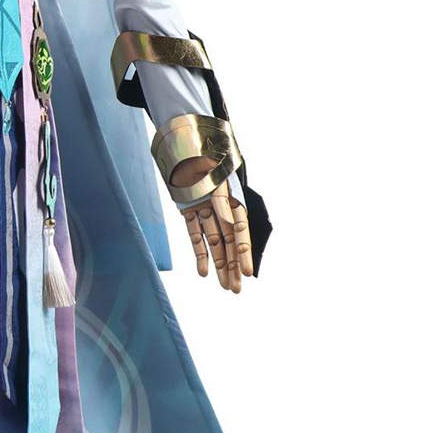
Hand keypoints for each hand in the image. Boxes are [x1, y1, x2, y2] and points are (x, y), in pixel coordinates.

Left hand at [176, 160, 253, 292]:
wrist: (184, 143)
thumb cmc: (205, 158)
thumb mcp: (216, 179)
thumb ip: (223, 203)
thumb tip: (231, 225)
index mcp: (234, 200)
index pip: (241, 232)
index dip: (244, 253)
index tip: (248, 273)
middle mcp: (221, 208)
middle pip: (229, 243)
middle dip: (233, 267)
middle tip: (236, 289)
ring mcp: (205, 210)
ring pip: (214, 243)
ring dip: (219, 265)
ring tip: (224, 286)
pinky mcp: (188, 210)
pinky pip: (195, 235)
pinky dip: (199, 253)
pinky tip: (204, 272)